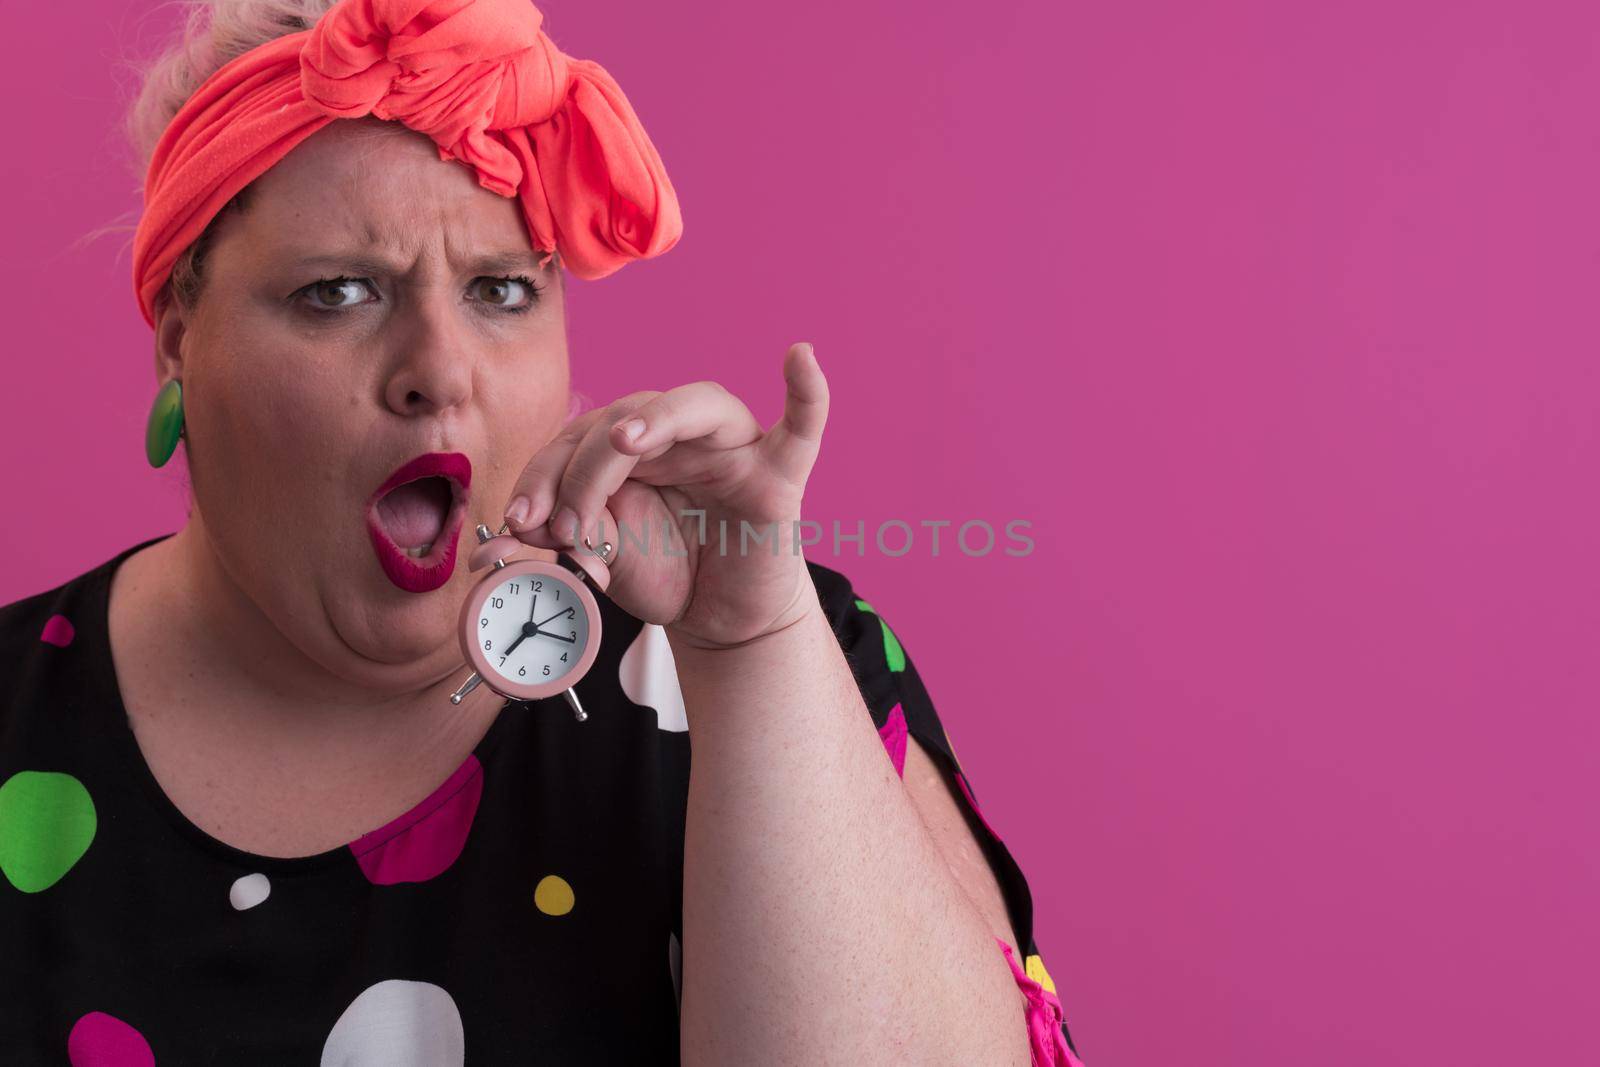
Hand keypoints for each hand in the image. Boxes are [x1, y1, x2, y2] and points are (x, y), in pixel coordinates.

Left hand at [501, 342, 827, 649]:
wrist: (720, 623)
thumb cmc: (666, 575)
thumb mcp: (604, 558)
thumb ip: (563, 538)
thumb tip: (505, 538)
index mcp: (632, 446)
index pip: (579, 437)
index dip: (542, 475)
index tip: (517, 524)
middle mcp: (680, 434)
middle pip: (626, 418)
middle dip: (583, 469)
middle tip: (562, 527)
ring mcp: (732, 449)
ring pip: (696, 406)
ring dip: (657, 418)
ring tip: (623, 442)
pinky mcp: (779, 477)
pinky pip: (802, 427)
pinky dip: (808, 393)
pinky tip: (801, 359)